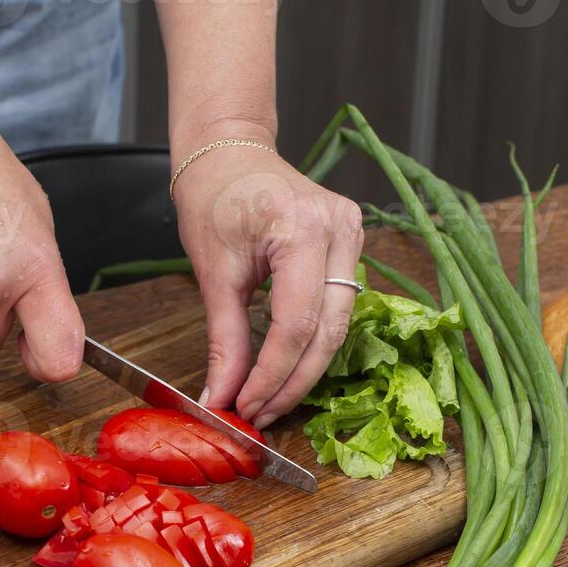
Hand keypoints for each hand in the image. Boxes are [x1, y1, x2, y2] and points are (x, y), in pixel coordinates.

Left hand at [173, 144, 362, 427]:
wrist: (230, 153)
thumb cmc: (214, 197)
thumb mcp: (213, 272)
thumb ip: (224, 339)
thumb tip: (221, 396)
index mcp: (302, 228)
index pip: (296, 324)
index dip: (273, 375)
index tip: (246, 406)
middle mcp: (339, 228)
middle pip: (328, 331)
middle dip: (293, 381)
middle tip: (261, 413)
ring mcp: (353, 232)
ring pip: (340, 325)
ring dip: (306, 368)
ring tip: (270, 397)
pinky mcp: (353, 241)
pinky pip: (340, 306)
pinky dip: (314, 340)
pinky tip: (288, 366)